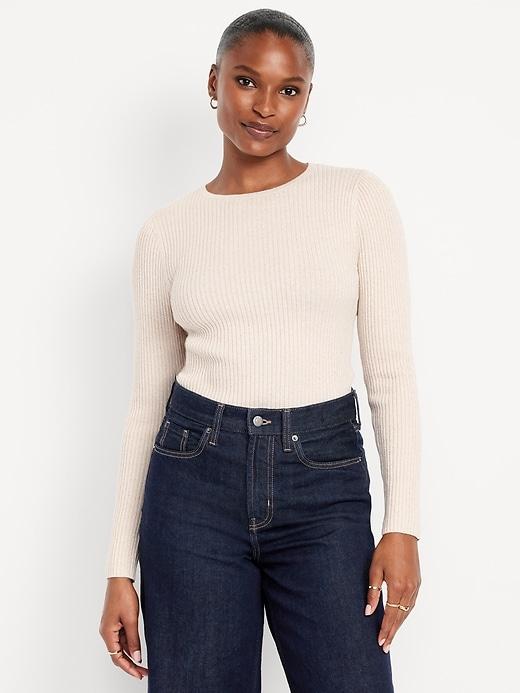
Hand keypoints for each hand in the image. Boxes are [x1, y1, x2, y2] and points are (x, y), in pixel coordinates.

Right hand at [99, 577, 147, 679]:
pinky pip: (121, 637)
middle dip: (131, 664)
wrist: (120, 579)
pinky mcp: (115, 622)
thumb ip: (133, 639)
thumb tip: (137, 656)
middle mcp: (106, 632)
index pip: (117, 657)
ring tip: (144, 662)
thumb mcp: (131, 619)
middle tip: (144, 672)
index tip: (139, 675)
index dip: (128, 668)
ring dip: (131, 654)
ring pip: (120, 646)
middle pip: (118, 654)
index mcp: (107, 633)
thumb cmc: (123, 595)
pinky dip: (130, 644)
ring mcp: (110, 627)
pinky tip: (138, 647)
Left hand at [365, 532, 420, 652]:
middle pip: (400, 617)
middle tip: (385, 646)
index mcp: (397, 586)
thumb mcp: (374, 569)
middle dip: (392, 632)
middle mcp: (409, 589)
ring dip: (399, 624)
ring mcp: (415, 587)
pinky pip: (412, 603)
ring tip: (391, 636)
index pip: (390, 615)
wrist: (402, 534)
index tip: (380, 642)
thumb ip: (372, 591)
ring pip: (407, 612)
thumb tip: (368, 611)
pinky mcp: (418, 583)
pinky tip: (400, 618)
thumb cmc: (386, 549)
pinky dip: (405, 613)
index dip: (385, 629)